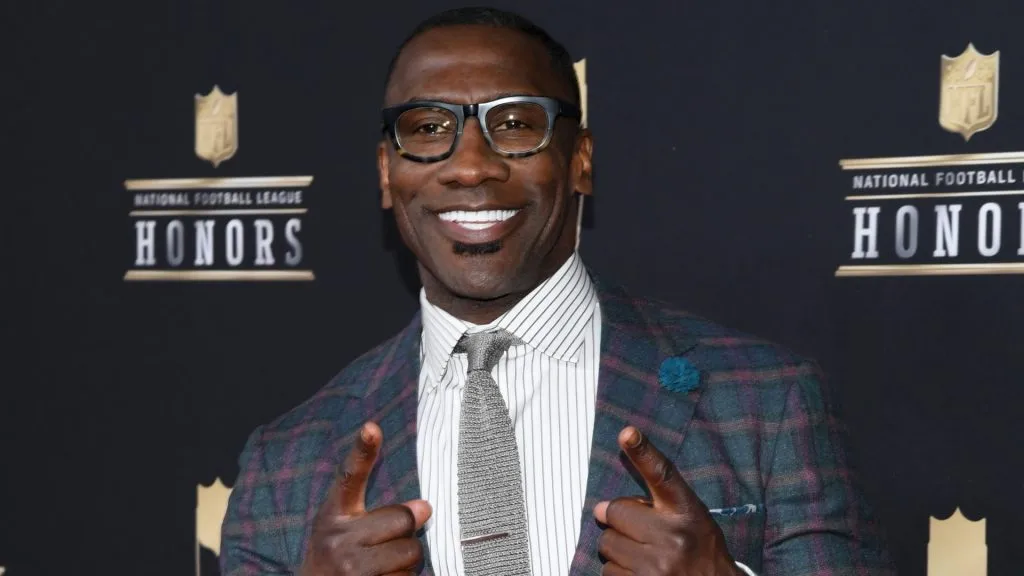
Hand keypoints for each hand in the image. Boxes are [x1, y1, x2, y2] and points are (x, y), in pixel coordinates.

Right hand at [300, 421, 431, 575]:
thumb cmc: (338, 559)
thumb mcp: (348, 529)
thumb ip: (385, 513)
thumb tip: (425, 507)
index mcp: (334, 513)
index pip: (350, 476)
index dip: (362, 450)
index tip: (371, 427)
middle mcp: (338, 537)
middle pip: (403, 519)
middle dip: (406, 532)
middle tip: (387, 544)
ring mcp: (349, 566)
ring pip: (412, 551)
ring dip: (407, 561)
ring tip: (383, 566)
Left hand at [593, 426, 739, 575]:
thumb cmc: (699, 551)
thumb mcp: (690, 518)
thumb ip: (652, 505)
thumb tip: (599, 508)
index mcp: (686, 511)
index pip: (662, 475)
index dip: (643, 452)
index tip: (628, 433)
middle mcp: (673, 536)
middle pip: (615, 513)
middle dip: (619, 523)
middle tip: (640, 534)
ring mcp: (657, 565)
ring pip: (607, 544)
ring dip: (618, 551)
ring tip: (644, 557)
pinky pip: (608, 571)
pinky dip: (618, 573)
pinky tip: (640, 573)